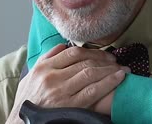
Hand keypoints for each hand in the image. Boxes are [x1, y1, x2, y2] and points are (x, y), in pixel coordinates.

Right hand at [6, 44, 126, 123]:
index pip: (73, 52)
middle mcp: (52, 78)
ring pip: (91, 73)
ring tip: (123, 69)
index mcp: (43, 68)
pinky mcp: (71, 106)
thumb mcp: (30, 78)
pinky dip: (109, 82)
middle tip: (116, 61)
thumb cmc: (28, 103)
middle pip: (84, 62)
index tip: (104, 54)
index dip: (92, 51)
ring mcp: (61, 92)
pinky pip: (94, 90)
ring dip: (110, 69)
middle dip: (104, 60)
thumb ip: (46, 60)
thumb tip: (63, 46)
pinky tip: (119, 77)